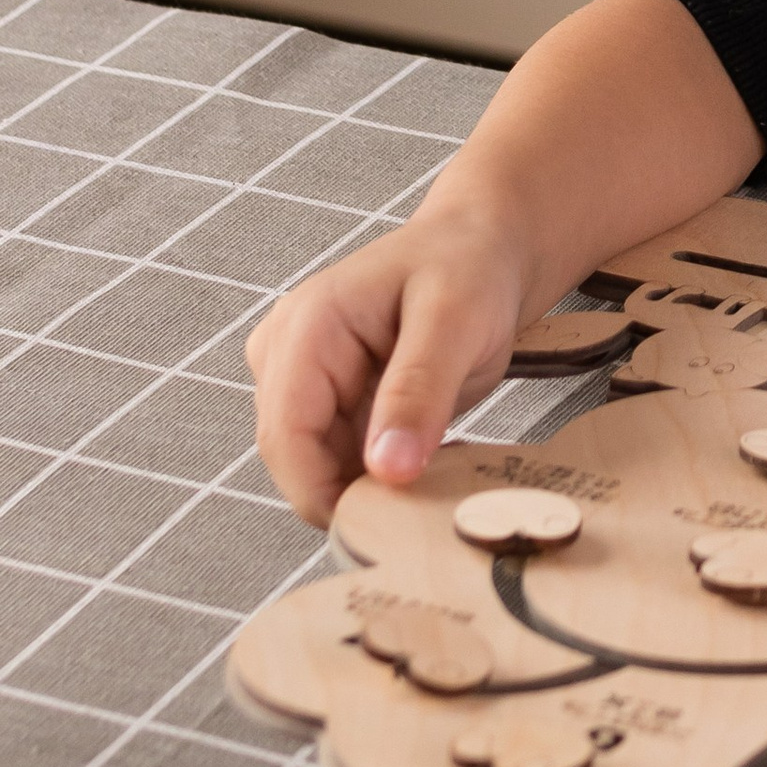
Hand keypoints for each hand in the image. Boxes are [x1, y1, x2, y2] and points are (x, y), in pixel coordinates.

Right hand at [246, 205, 532, 528]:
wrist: (481, 248)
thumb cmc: (467, 266)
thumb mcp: (454, 322)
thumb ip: (417, 393)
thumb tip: (386, 471)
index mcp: (306, 327)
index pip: (285, 435)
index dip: (323, 490)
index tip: (386, 519)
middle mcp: (288, 354)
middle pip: (296, 457)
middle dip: (353, 488)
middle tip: (428, 493)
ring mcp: (302, 379)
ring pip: (317, 465)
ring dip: (370, 481)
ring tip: (434, 464)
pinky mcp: (325, 400)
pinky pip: (339, 458)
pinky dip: (380, 470)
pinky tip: (425, 455)